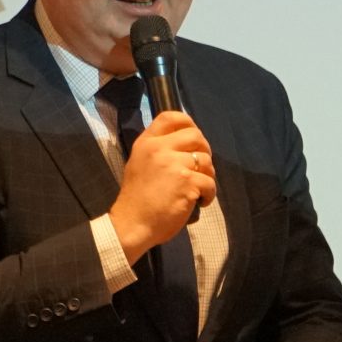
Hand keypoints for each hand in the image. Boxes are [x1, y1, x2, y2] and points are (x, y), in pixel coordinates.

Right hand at [108, 111, 215, 262]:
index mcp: (146, 143)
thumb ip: (157, 151)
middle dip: (204, 150)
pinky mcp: (186, 182)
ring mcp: (173, 164)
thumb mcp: (139, 164)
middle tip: (201, 167)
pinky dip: (209, 194)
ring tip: (198, 189)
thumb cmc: (136, 199)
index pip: (170, 117)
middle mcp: (159, 149)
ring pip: (205, 160)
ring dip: (208, 175)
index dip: (188, 123)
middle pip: (195, 135)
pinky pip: (209, 182)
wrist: (132, 224)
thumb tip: (185, 145)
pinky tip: (200, 202)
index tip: (193, 138)